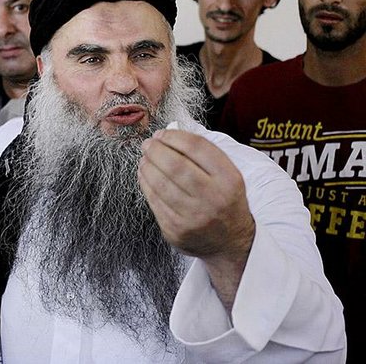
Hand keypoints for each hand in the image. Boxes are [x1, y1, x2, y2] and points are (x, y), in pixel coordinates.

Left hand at [138, 128, 254, 309]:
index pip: (197, 148)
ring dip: (147, 166)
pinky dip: (145, 183)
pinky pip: (153, 201)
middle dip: (155, 150)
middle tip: (148, 144)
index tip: (162, 134)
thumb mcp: (227, 175)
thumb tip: (168, 133)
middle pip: (175, 165)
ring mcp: (194, 217)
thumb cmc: (224, 200)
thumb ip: (202, 154)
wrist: (231, 243)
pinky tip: (145, 175)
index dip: (174, 136)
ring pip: (160, 184)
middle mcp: (213, 199)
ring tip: (145, 158)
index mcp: (229, 179)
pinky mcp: (176, 230)